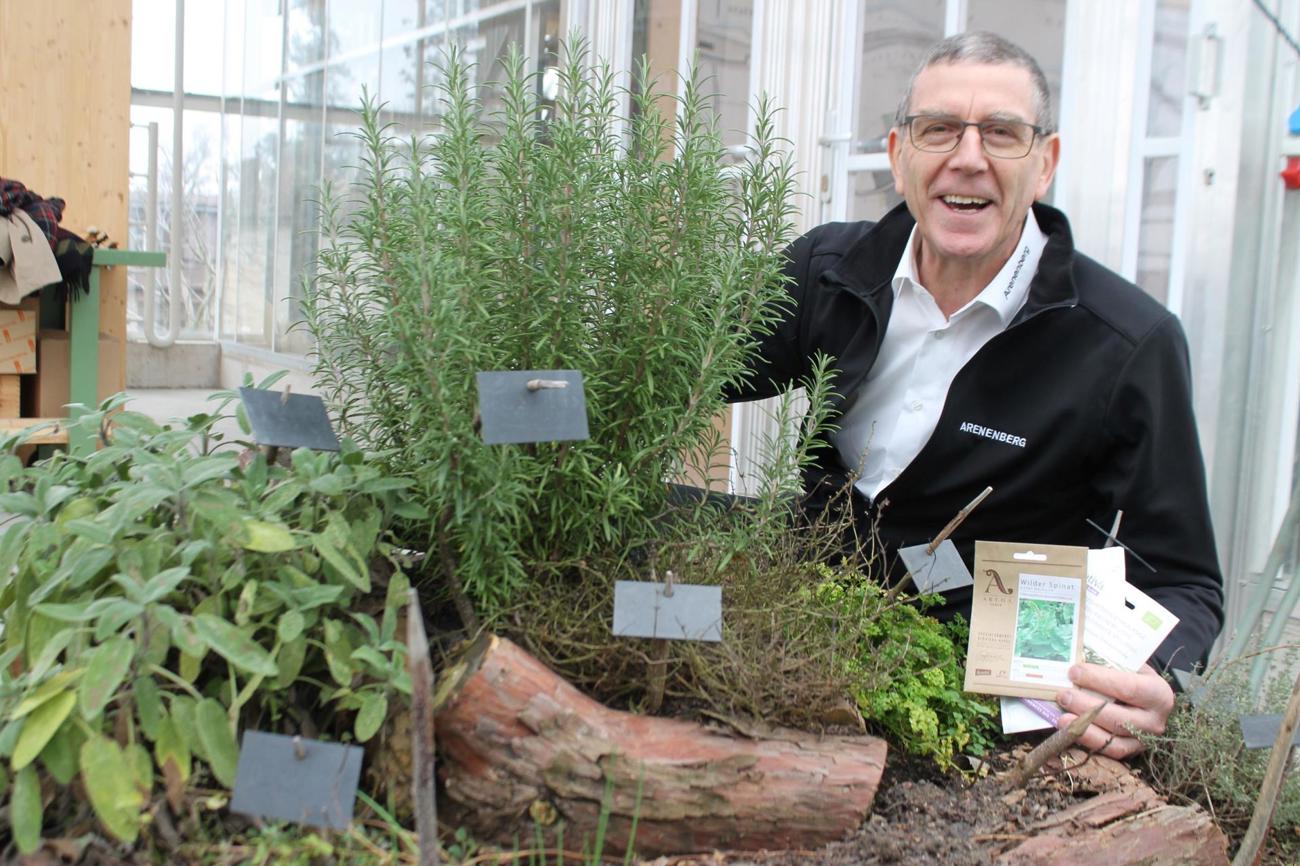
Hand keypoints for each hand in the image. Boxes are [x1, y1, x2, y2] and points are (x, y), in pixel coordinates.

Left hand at [1054, 663, 1173, 759]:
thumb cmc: (1134, 677)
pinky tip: (1069, 729)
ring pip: (1112, 737)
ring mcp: (1144, 739)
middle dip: (1086, 706)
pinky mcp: (1132, 751)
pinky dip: (1087, 740)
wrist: (1149, 700)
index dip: (1099, 680)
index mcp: (1158, 693)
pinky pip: (1108, 750)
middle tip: (1063, 695)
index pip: (1128, 688)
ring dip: (1083, 727)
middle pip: (1118, 717)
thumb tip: (1075, 660)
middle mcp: (1155, 720)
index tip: (1074, 672)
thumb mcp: (1129, 666)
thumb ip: (1108, 664)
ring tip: (1062, 716)